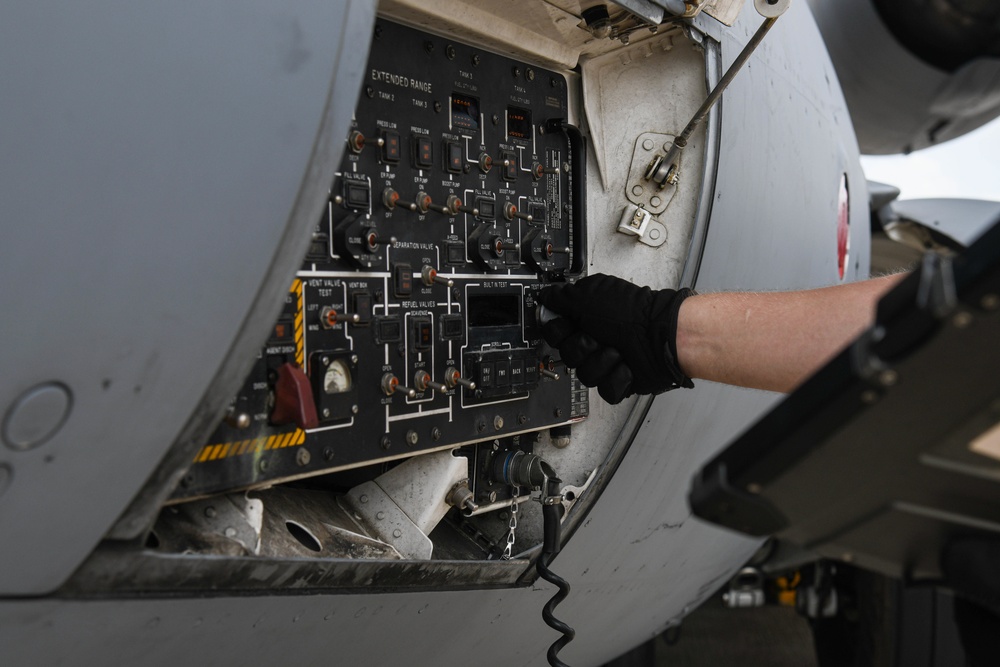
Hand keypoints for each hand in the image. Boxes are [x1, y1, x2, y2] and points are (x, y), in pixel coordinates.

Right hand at [538, 273, 693, 403]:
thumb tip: (545, 296)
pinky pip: (604, 390)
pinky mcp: (618, 381)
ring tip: (617, 350)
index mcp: (585, 318)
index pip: (554, 332)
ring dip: (601, 361)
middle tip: (596, 336)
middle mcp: (594, 339)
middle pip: (567, 356)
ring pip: (584, 375)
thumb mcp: (589, 295)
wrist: (659, 336)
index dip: (559, 331)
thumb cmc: (631, 314)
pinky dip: (616, 377)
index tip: (570, 325)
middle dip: (582, 346)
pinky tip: (625, 365)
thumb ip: (561, 296)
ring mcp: (605, 361)